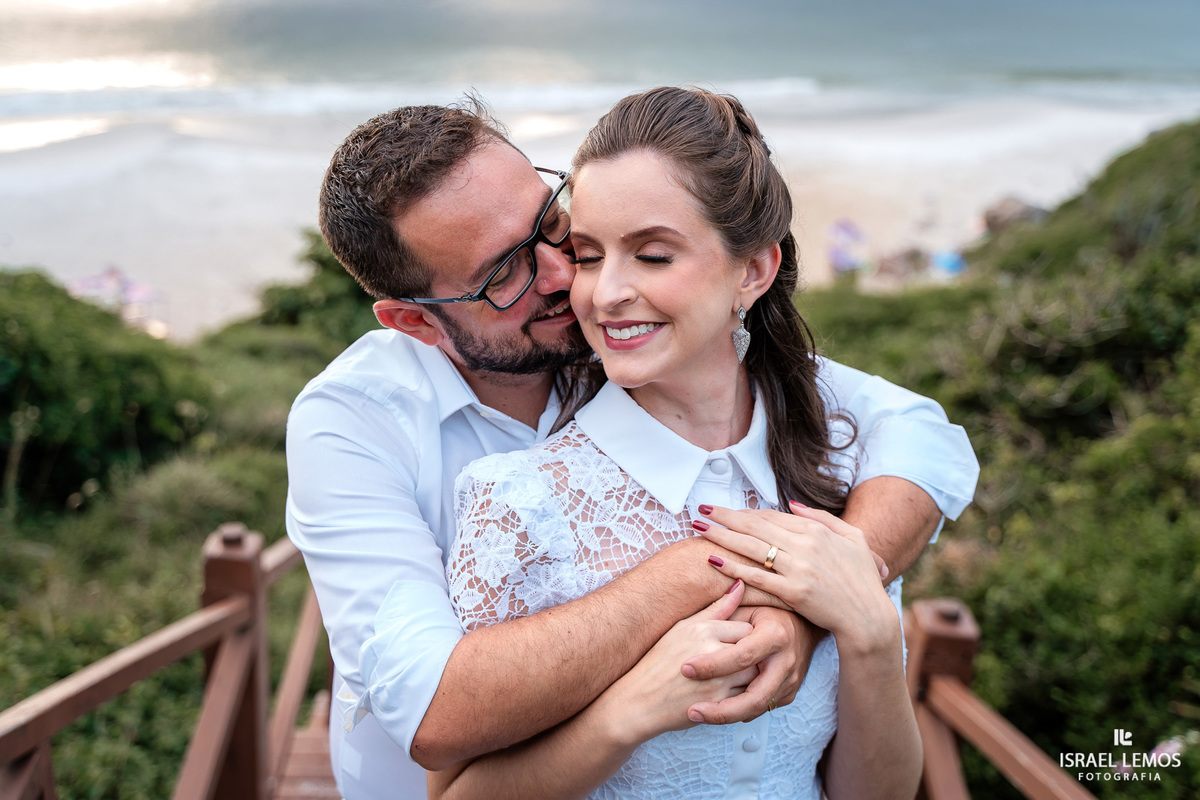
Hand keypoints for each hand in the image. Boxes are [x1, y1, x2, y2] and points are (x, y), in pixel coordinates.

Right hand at [593, 580, 757, 746]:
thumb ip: (716, 608)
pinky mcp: (719, 703)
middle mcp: (712, 651)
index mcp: (703, 629)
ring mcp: (717, 678)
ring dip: (749, 677)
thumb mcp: (683, 628)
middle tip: (736, 665)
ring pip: (754, 673)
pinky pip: (748, 696)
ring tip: (731, 680)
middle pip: (754, 649)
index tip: (732, 648)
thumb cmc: (660, 661)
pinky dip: (743, 696)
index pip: (746, 628)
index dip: (742, 640)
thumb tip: (741, 583)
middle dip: (750, 658)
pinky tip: (726, 695)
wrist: (639, 701)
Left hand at [682, 606, 820, 724]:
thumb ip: (729, 606)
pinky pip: (762, 708)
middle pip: (754, 697)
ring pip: (758, 708)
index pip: (741, 656)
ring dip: (727, 716)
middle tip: (692, 711)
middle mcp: (786, 662)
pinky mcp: (788, 693)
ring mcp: (790, 681)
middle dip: (722, 710)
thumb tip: (712, 591)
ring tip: (697, 715)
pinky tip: (716, 712)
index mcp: (774, 636)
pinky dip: (739, 712)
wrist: (805, 628)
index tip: (685, 669)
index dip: (712, 665)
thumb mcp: (750, 605)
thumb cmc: (770, 612)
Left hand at [693, 503, 898, 650]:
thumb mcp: (852, 539)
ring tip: (699, 528)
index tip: (722, 508)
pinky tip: (714, 560)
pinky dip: (734, 568)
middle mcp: (805, 546)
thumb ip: (822, 518)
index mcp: (816, 531)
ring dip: (722, 536)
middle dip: (724, 517)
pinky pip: (757, 577)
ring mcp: (799, 569)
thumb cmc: (862, 580)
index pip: (771, 516)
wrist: (868, 618)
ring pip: (752, 548)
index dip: (743, 511)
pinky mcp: (793, 592)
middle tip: (700, 509)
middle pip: (755, 527)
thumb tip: (792, 504)